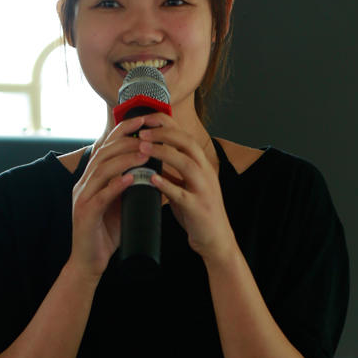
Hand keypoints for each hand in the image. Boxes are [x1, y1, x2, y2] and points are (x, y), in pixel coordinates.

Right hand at [70, 117, 148, 276]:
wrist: (90, 262)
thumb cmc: (107, 233)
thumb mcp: (120, 204)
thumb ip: (130, 186)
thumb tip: (151, 169)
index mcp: (92, 178)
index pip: (106, 146)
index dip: (123, 130)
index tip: (144, 119)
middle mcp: (84, 184)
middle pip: (104, 153)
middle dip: (126, 141)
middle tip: (148, 134)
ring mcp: (82, 198)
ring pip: (102, 170)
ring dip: (125, 159)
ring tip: (145, 153)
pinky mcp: (85, 214)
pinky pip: (101, 195)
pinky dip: (116, 185)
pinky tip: (131, 178)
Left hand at [137, 116, 236, 262]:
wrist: (215, 239)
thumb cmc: (197, 211)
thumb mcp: (185, 185)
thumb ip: (172, 170)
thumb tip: (149, 154)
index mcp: (201, 164)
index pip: (184, 135)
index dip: (165, 124)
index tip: (145, 119)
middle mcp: (205, 172)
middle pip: (187, 143)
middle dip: (163, 133)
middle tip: (142, 131)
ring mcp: (203, 189)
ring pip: (186, 163)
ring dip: (163, 152)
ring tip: (143, 148)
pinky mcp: (198, 208)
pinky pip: (182, 193)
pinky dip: (166, 184)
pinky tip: (151, 179)